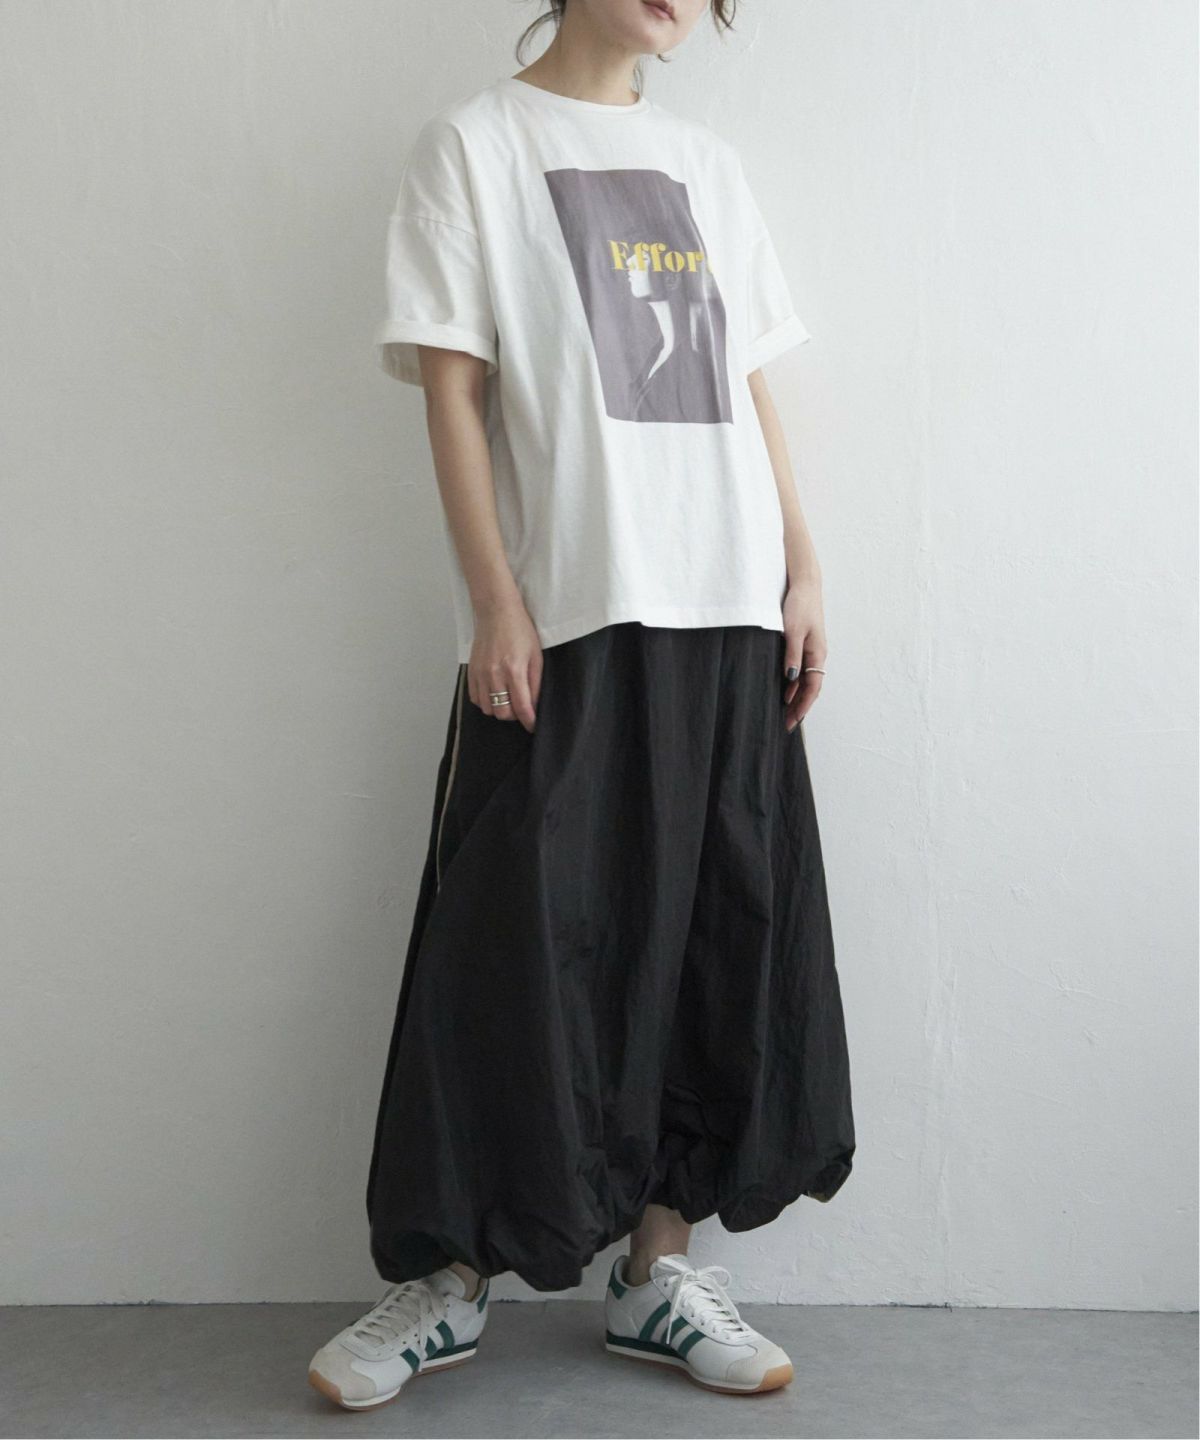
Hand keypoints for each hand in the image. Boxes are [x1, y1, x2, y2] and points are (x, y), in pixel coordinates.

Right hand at [468, 599, 541, 733]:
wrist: (496, 612)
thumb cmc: (520, 631)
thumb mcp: (536, 656)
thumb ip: (535, 683)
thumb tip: (534, 706)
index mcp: (514, 670)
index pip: (522, 707)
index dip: (529, 721)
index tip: (533, 726)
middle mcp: (494, 675)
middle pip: (502, 713)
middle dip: (514, 716)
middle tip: (521, 708)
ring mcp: (480, 674)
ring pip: (488, 709)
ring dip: (499, 709)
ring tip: (507, 699)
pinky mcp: (471, 671)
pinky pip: (475, 699)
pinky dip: (485, 702)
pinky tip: (494, 693)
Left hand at [781, 576, 826, 731]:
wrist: (804, 584)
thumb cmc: (799, 605)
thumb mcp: (792, 630)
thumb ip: (792, 655)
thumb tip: (791, 679)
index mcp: (817, 654)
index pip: (812, 689)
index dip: (802, 706)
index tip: (792, 722)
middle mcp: (817, 655)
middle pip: (810, 689)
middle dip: (799, 707)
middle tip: (786, 725)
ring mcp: (811, 651)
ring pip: (805, 681)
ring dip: (796, 697)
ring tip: (784, 713)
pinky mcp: (803, 645)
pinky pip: (800, 671)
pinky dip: (793, 684)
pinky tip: (784, 690)